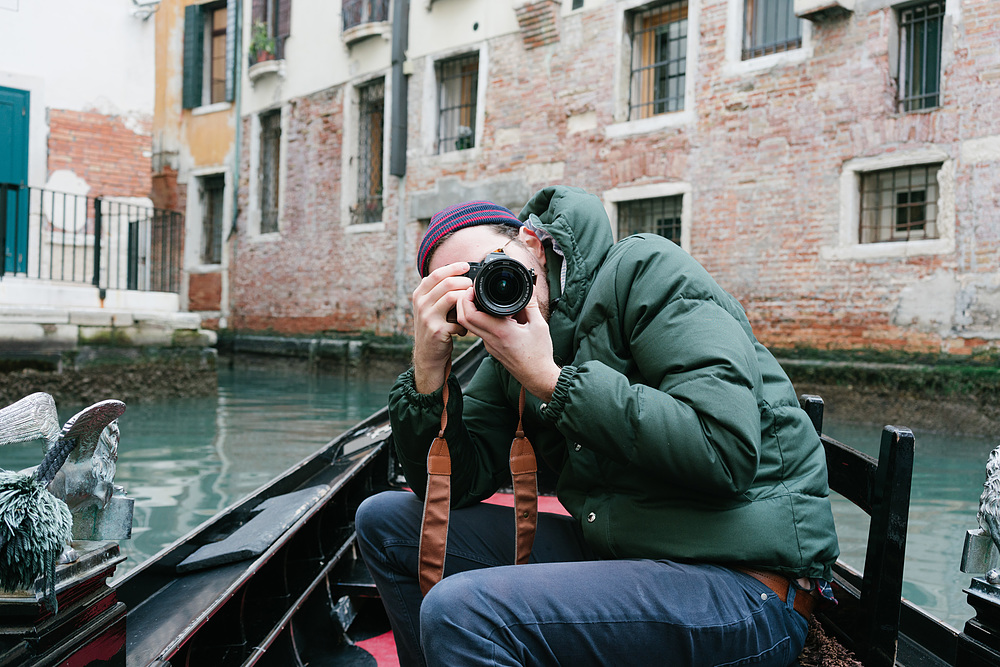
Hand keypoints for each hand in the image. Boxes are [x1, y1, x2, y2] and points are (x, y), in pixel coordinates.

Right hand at [411, 263, 472, 393]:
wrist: (427, 354)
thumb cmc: (433, 327)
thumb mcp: (428, 307)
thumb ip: (437, 292)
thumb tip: (457, 274)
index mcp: (419, 295)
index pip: (436, 274)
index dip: (453, 267)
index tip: (466, 266)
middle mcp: (421, 304)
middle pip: (446, 283)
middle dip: (464, 282)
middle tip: (472, 286)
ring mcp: (428, 317)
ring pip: (452, 297)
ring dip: (466, 299)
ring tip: (470, 304)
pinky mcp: (437, 331)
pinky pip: (457, 320)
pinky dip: (464, 323)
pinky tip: (464, 329)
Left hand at [456, 290, 560, 401]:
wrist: (537, 377)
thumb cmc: (539, 355)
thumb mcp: (539, 325)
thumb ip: (531, 304)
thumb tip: (529, 288)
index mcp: (500, 331)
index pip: (470, 314)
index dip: (466, 298)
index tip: (474, 288)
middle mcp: (490, 339)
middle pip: (463, 319)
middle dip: (462, 302)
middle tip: (472, 291)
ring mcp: (489, 346)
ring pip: (470, 326)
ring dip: (470, 311)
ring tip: (481, 300)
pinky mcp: (492, 349)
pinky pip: (480, 332)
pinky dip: (480, 320)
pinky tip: (492, 314)